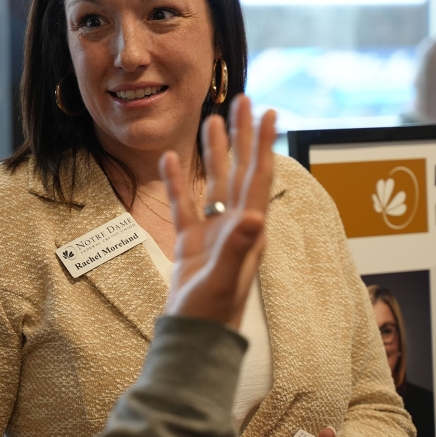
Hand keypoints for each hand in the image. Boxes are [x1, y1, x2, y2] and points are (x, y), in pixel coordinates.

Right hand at [161, 95, 275, 327]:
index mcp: (249, 228)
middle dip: (242, 136)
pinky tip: (169, 160)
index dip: (263, 144)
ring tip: (212, 120)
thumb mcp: (224, 279)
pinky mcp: (191, 240)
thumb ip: (237, 247)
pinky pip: (185, 203)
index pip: (258, 176)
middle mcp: (235, 223)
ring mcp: (212, 230)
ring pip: (214, 181)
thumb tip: (255, 216)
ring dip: (215, 152)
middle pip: (239, 170)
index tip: (268, 113)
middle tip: (243, 102)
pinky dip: (177, 181)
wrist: (193, 334)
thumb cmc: (212, 311)